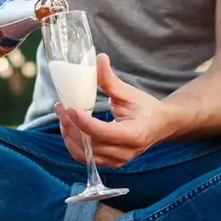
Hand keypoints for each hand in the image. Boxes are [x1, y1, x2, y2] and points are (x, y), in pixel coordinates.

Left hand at [56, 54, 172, 166]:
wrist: (160, 125)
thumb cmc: (145, 107)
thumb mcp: (128, 92)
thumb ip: (110, 80)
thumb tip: (99, 58)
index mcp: (134, 134)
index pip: (103, 133)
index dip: (83, 122)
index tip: (69, 107)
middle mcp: (126, 152)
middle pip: (91, 144)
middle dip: (71, 126)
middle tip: (61, 106)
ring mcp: (118, 160)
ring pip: (84, 154)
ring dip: (68, 135)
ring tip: (62, 115)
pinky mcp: (110, 162)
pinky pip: (85, 158)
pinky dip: (73, 143)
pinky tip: (69, 126)